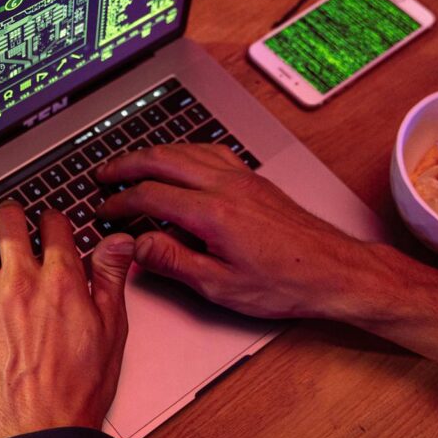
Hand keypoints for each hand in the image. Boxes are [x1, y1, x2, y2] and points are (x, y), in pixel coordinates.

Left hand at [0, 202, 133, 437]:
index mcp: (62, 281)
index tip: (52, 223)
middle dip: (15, 213)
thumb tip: (118, 242)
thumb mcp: (112, 330)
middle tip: (15, 215)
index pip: (53, 223)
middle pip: (10, 221)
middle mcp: (22, 282)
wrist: (41, 430)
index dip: (54, 218)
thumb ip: (111, 278)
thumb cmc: (77, 389)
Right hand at [94, 144, 373, 319]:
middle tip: (104, 173)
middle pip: (163, 160)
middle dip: (128, 164)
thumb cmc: (285, 283)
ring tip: (133, 162)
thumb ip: (174, 263)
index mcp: (212, 213)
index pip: (150, 196)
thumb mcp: (220, 287)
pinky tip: (181, 159)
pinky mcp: (254, 181)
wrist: (334, 271)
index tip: (104, 210)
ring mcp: (242, 179)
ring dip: (154, 153)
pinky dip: (184, 151)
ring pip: (187, 150)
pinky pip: (210, 152)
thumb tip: (139, 247)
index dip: (120, 202)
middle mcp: (226, 186)